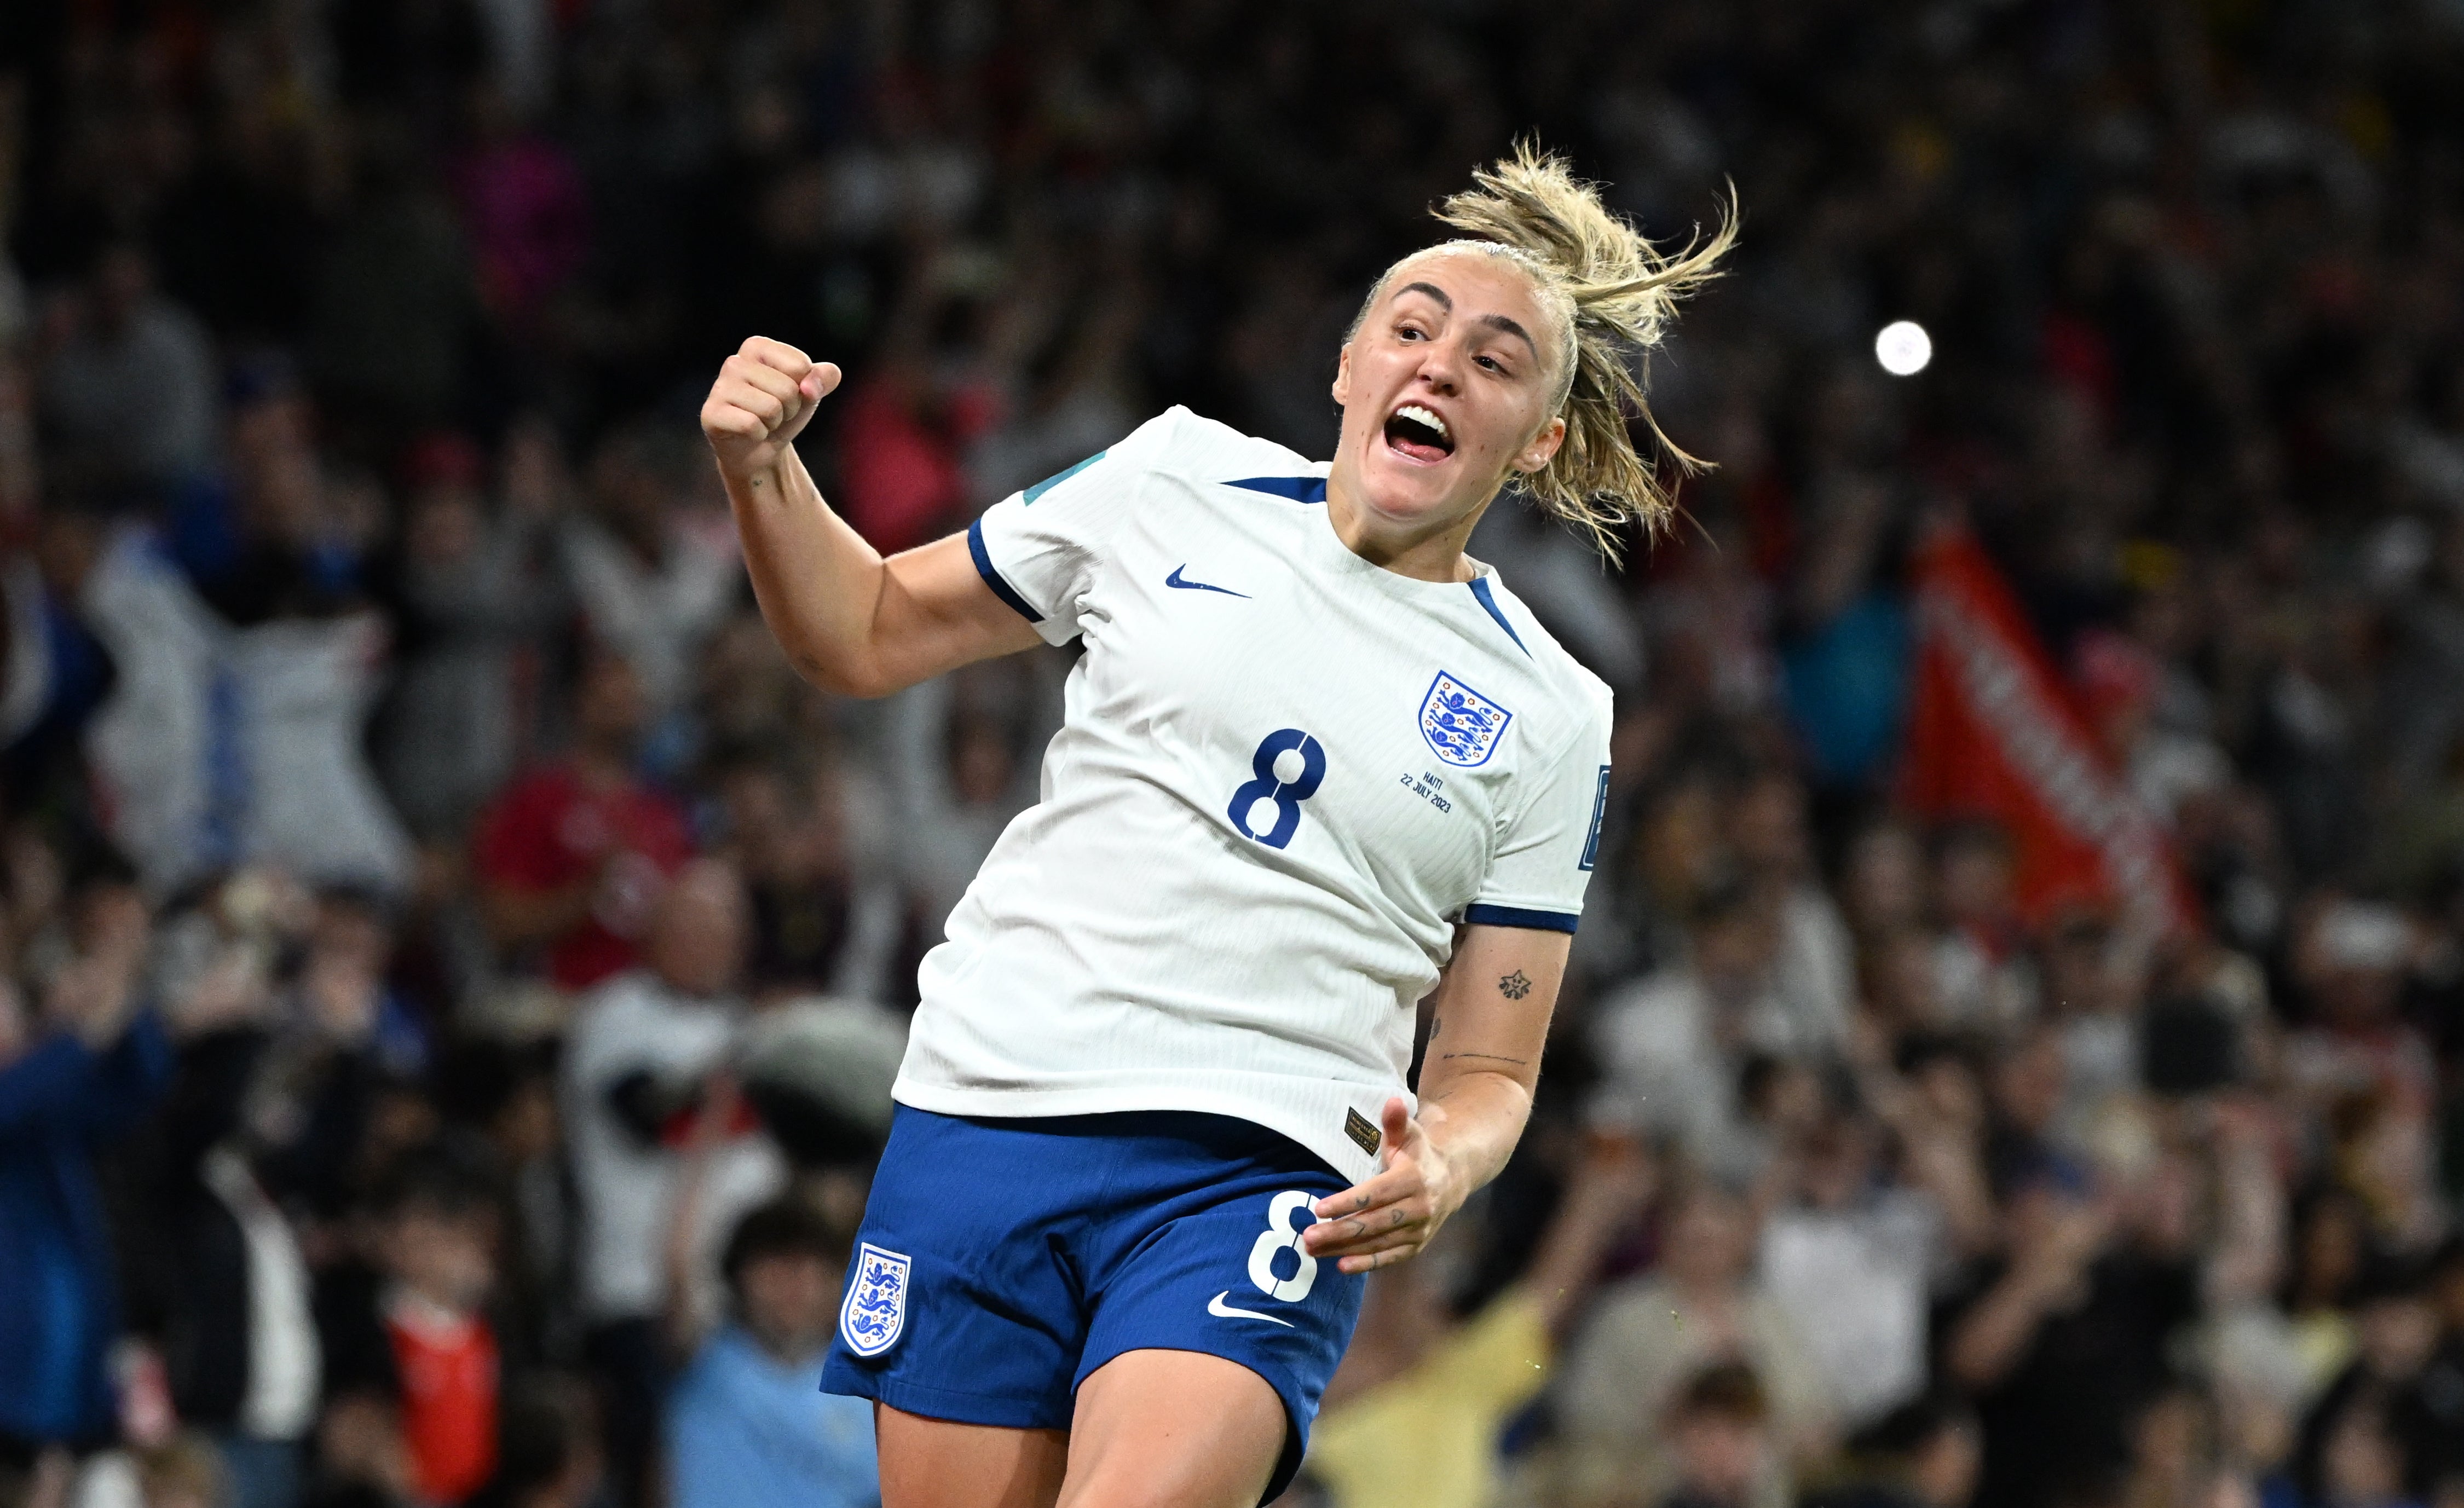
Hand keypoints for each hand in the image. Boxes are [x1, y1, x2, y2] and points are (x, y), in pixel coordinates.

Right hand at [701, 337, 841, 478]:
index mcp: (757, 346)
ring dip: (774, 422)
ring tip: (762, 421)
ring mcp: (719, 387)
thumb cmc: (785, 411)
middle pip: (787, 389)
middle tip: (774, 413)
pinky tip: (748, 433)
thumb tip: (809, 387)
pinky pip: (751, 425)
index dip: (804, 388)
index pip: (801, 366)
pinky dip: (758, 434)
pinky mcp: (710, 414)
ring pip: (771, 408)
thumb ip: (826, 377)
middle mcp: (734, 361)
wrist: (762, 448)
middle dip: (789, 409)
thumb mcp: (812, 391)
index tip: (788, 395)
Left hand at [1305, 1098, 1463, 1274]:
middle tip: (1307, 1237)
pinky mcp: (1416, 1245)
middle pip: (1373, 1223)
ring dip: (1344, 1249)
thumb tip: (1392, 1100)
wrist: (1451, 1181)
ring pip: (1377, 1242)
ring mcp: (1419, 1230)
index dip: (1347, 1202)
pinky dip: (1367, 1263)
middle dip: (1338, 1232)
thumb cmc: (1418, 1154)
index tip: (1319, 1209)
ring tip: (1313, 1251)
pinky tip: (1341, 1266)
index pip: (1375, 1194)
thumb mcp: (1409, 1134)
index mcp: (1413, 1179)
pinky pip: (1390, 1257)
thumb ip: (1396, 1121)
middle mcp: (1419, 1207)